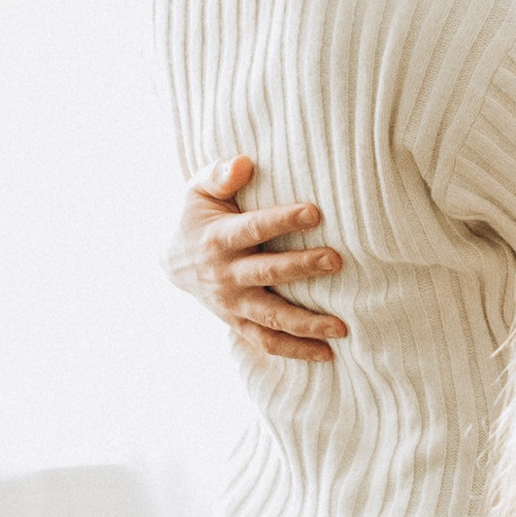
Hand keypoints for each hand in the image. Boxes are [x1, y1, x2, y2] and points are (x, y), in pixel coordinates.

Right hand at [168, 154, 348, 364]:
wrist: (173, 260)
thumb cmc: (196, 216)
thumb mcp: (197, 189)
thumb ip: (221, 174)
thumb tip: (244, 163)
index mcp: (217, 239)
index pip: (253, 229)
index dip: (282, 221)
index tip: (315, 212)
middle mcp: (225, 275)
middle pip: (267, 273)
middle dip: (302, 267)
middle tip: (336, 261)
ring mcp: (232, 304)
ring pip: (271, 317)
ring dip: (307, 323)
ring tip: (342, 326)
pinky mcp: (238, 323)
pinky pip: (267, 341)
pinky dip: (295, 351)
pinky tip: (327, 353)